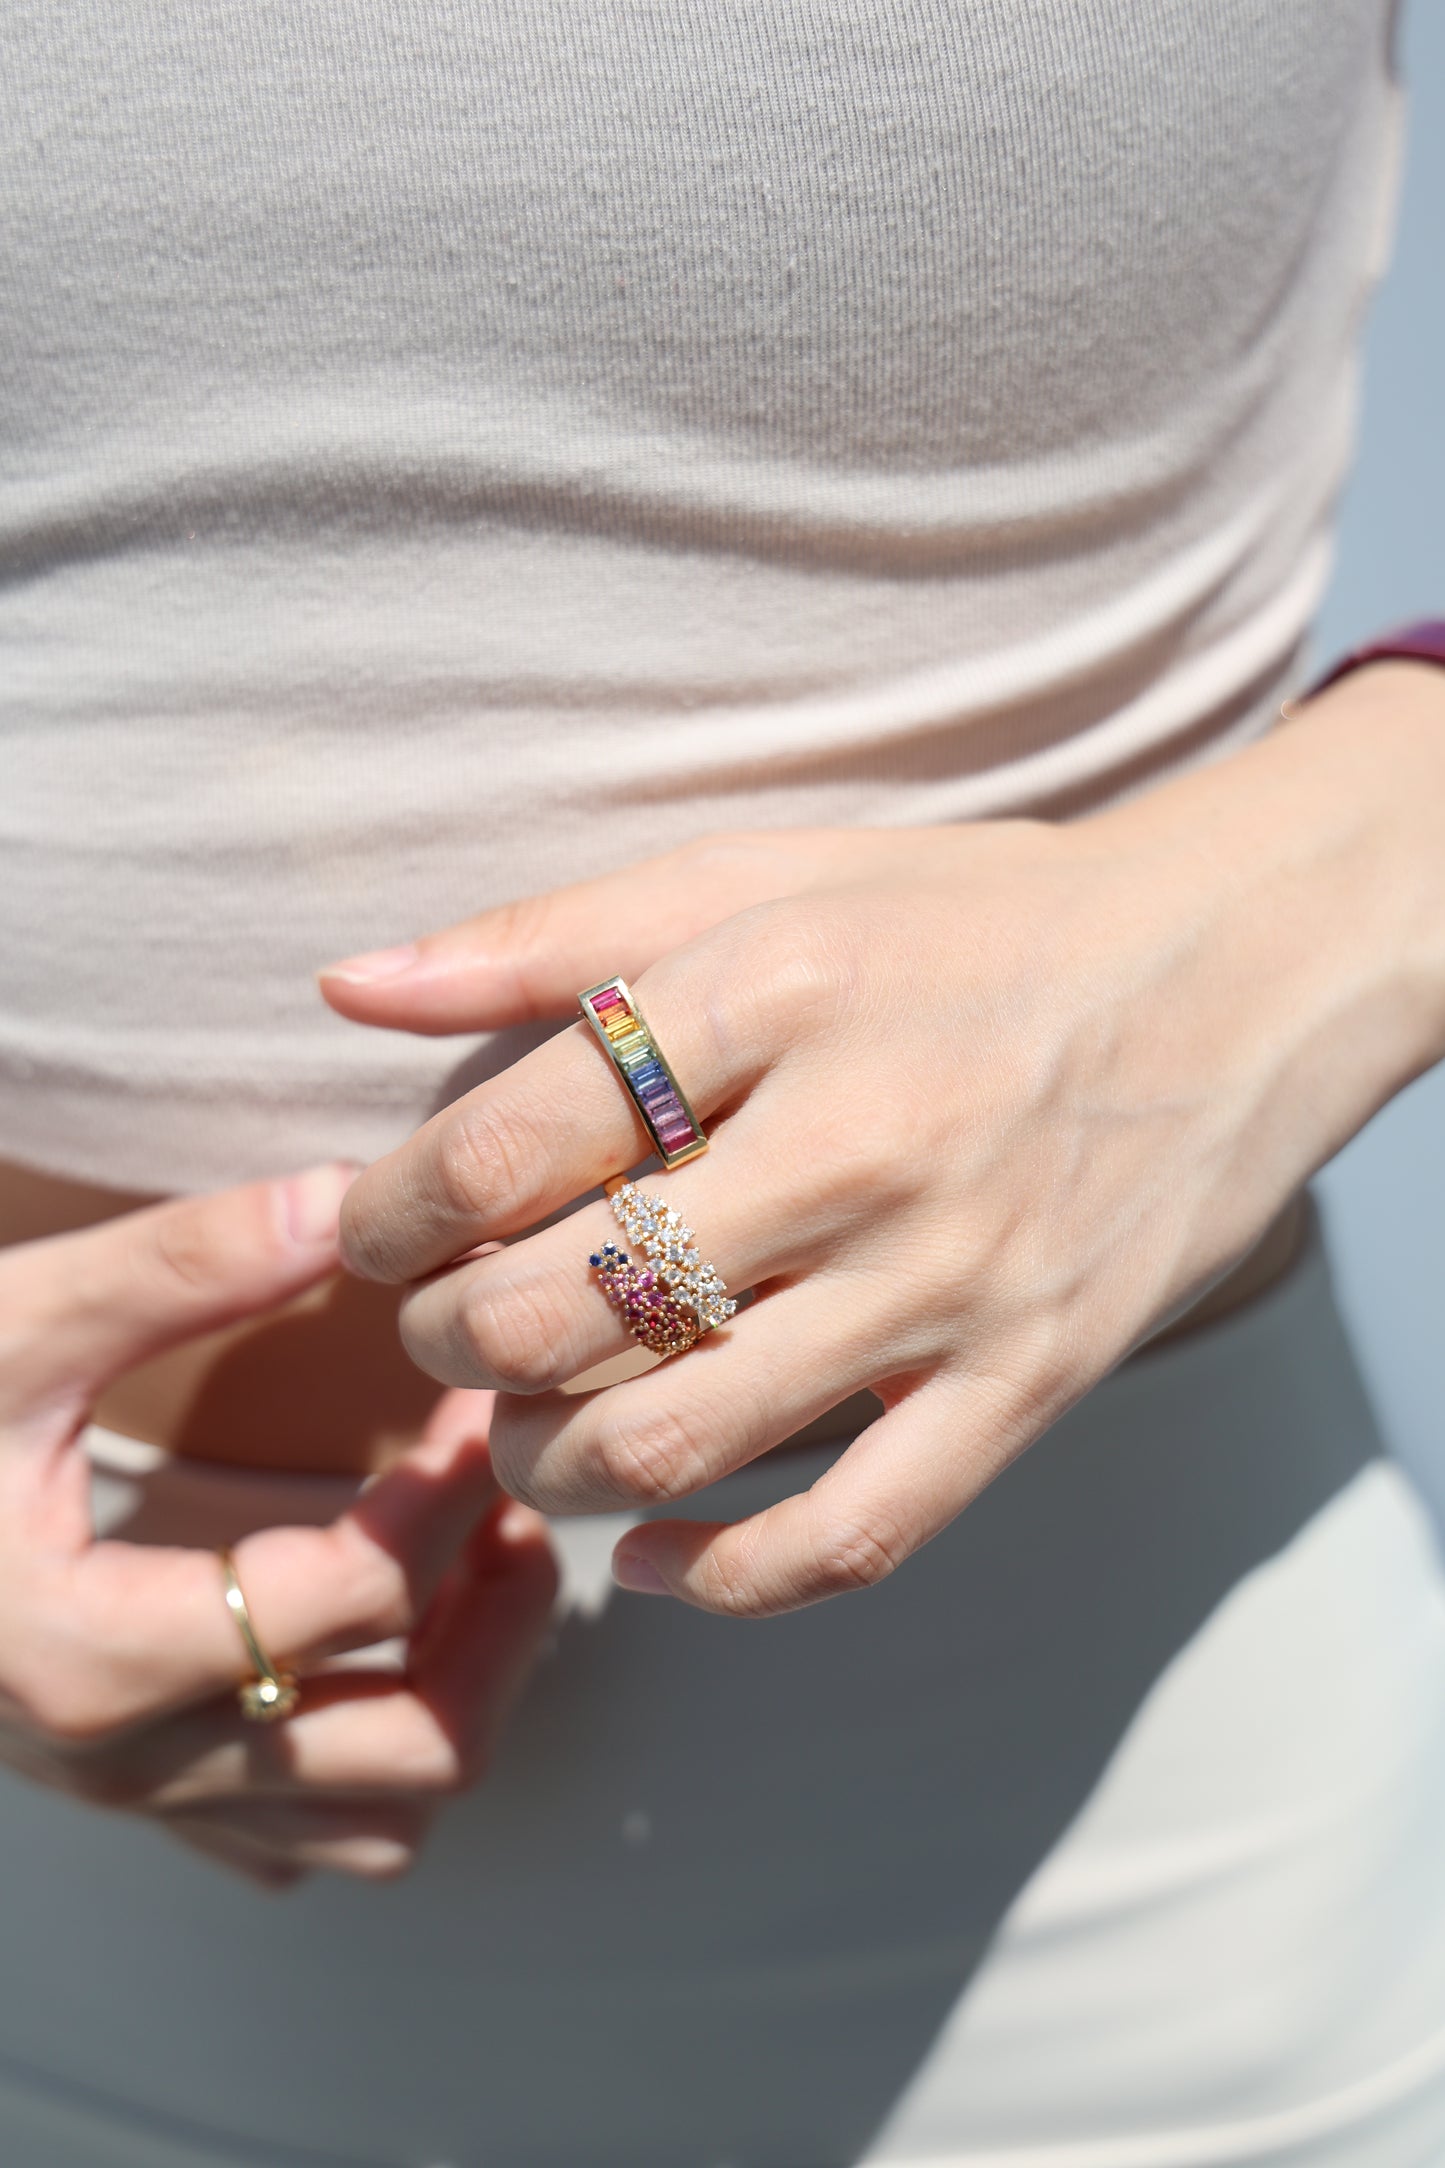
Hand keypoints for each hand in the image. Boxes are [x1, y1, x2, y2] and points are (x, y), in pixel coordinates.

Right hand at [0, 1168, 555, 1885]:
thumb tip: (345, 1197)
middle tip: (513, 1488)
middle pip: (411, 1749)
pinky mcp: (138, 1796)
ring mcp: (135, 1798)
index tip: (480, 1386)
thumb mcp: (8, 1325)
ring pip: (381, 1821)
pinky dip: (386, 1756)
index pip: (358, 1594)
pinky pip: (307, 1839)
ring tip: (481, 1558)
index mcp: (91, 1653)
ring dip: (467, 1692)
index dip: (452, 1482)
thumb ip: (177, 1264)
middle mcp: (125, 1760)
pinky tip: (391, 1636)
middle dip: (498, 1616)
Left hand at [325, 677, 1444, 1616]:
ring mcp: (955, 1274)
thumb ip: (553, 934)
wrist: (1230, 973)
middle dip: (447, 1345)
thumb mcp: (768, 873)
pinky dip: (721, 1578)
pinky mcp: (1029, 1376)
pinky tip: (644, 1557)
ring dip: (546, 1463)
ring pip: (683, 1433)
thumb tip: (349, 985)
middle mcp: (865, 1137)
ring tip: (515, 1434)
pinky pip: (854, 1532)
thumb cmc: (968, 921)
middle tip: (432, 1334)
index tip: (373, 1232)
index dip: (393, 1211)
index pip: (513, 1141)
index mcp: (780, 989)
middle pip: (571, 1304)